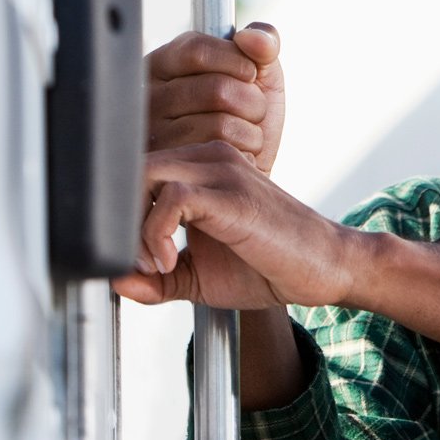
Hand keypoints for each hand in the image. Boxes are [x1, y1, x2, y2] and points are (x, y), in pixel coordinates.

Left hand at [112, 142, 358, 311]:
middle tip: (138, 261)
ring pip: (145, 174)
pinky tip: (170, 260)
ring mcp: (222, 170)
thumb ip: (156, 278)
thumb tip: (113, 282)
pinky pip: (173, 197)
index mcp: (200, 168)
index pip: (135, 173)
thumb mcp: (198, 278)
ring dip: (135, 228)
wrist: (325, 269)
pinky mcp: (232, 193)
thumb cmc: (268, 266)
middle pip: (132, 167)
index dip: (120, 216)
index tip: (131, 259)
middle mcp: (208, 157)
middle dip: (119, 218)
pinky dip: (156, 232)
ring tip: (156, 265)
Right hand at [146, 22, 285, 172]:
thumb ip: (263, 45)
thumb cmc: (245, 119)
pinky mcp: (171, 170)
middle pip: (216, 89)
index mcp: (162, 65)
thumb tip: (254, 37)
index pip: (196, 50)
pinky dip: (246, 154)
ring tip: (243, 136)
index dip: (237, 62)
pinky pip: (222, 154)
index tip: (248, 75)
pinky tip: (235, 156)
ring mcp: (155, 137)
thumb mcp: (258, 75)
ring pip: (222, 123)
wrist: (241, 178)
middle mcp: (148, 99)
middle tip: (251, 113)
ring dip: (252, 132)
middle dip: (253, 103)